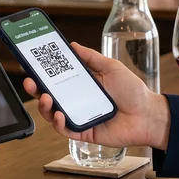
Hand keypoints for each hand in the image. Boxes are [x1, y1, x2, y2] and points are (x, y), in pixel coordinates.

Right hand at [22, 43, 170, 149]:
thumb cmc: (133, 91)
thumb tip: (73, 45)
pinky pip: (66, 130)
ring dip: (44, 106)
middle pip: (50, 96)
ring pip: (53, 114)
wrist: (148, 114)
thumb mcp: (111, 68)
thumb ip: (91, 57)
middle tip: (30, 81)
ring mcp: (79, 117)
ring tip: (45, 98)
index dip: (43, 73)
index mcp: (82, 85)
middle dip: (36, 89)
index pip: (56, 78)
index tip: (32, 64)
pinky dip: (59, 123)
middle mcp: (77, 101)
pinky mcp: (84, 133)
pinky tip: (60, 115)